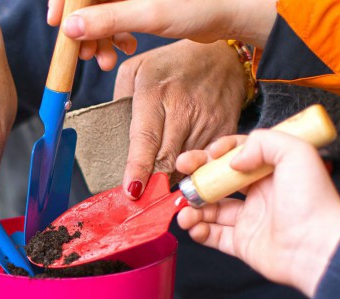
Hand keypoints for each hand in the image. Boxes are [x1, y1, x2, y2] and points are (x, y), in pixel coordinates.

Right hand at [57, 0, 275, 51]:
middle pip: (87, 0)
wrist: (231, 12)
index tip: (60, 26)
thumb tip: (71, 29)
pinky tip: (123, 48)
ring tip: (105, 60)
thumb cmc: (198, 5)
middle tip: (87, 55)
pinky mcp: (139, 1)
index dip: (65, 3)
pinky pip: (114, 17)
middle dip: (83, 29)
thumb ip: (107, 19)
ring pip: (99, 11)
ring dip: (98, 37)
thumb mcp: (148, 14)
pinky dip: (113, 35)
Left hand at [114, 40, 243, 198]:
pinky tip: (180, 176)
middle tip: (140, 201)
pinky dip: (192, 174)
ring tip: (157, 192)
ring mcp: (208, 122)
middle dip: (152, 184)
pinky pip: (206, 164)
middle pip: (167, 159)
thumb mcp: (137, 69)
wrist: (225, 56)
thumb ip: (120, 100)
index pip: (146, 138)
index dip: (139, 167)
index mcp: (156, 92)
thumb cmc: (174, 65)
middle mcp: (184, 109)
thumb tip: (114, 135)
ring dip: (171, 182)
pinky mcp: (225, 132)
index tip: (132, 190)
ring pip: (186, 167)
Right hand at [175, 130, 339, 297]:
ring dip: (193, 208)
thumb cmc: (313, 201)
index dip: (219, 152)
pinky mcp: (244, 245)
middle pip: (219, 182)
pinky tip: (193, 226)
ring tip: (185, 210)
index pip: (238, 156)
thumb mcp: (296, 153)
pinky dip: (199, 231)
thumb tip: (234, 160)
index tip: (208, 154)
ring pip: (212, 210)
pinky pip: (214, 236)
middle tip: (182, 174)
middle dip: (198, 177)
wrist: (317, 246)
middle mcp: (260, 195)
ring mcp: (250, 220)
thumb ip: (263, 142)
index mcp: (271, 172)